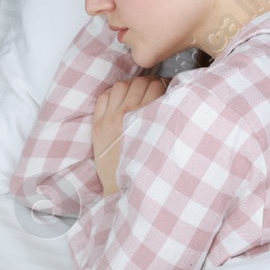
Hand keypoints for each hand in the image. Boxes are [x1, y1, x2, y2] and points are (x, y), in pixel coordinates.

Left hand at [92, 76, 167, 196]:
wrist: (123, 187)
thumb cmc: (148, 166)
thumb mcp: (162, 140)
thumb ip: (165, 118)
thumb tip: (172, 99)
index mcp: (145, 117)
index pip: (156, 87)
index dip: (164, 85)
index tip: (166, 88)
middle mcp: (126, 114)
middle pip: (139, 83)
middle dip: (149, 83)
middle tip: (153, 90)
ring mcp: (109, 118)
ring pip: (120, 86)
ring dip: (131, 86)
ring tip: (136, 94)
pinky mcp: (97, 124)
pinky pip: (103, 97)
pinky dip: (112, 94)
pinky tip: (120, 100)